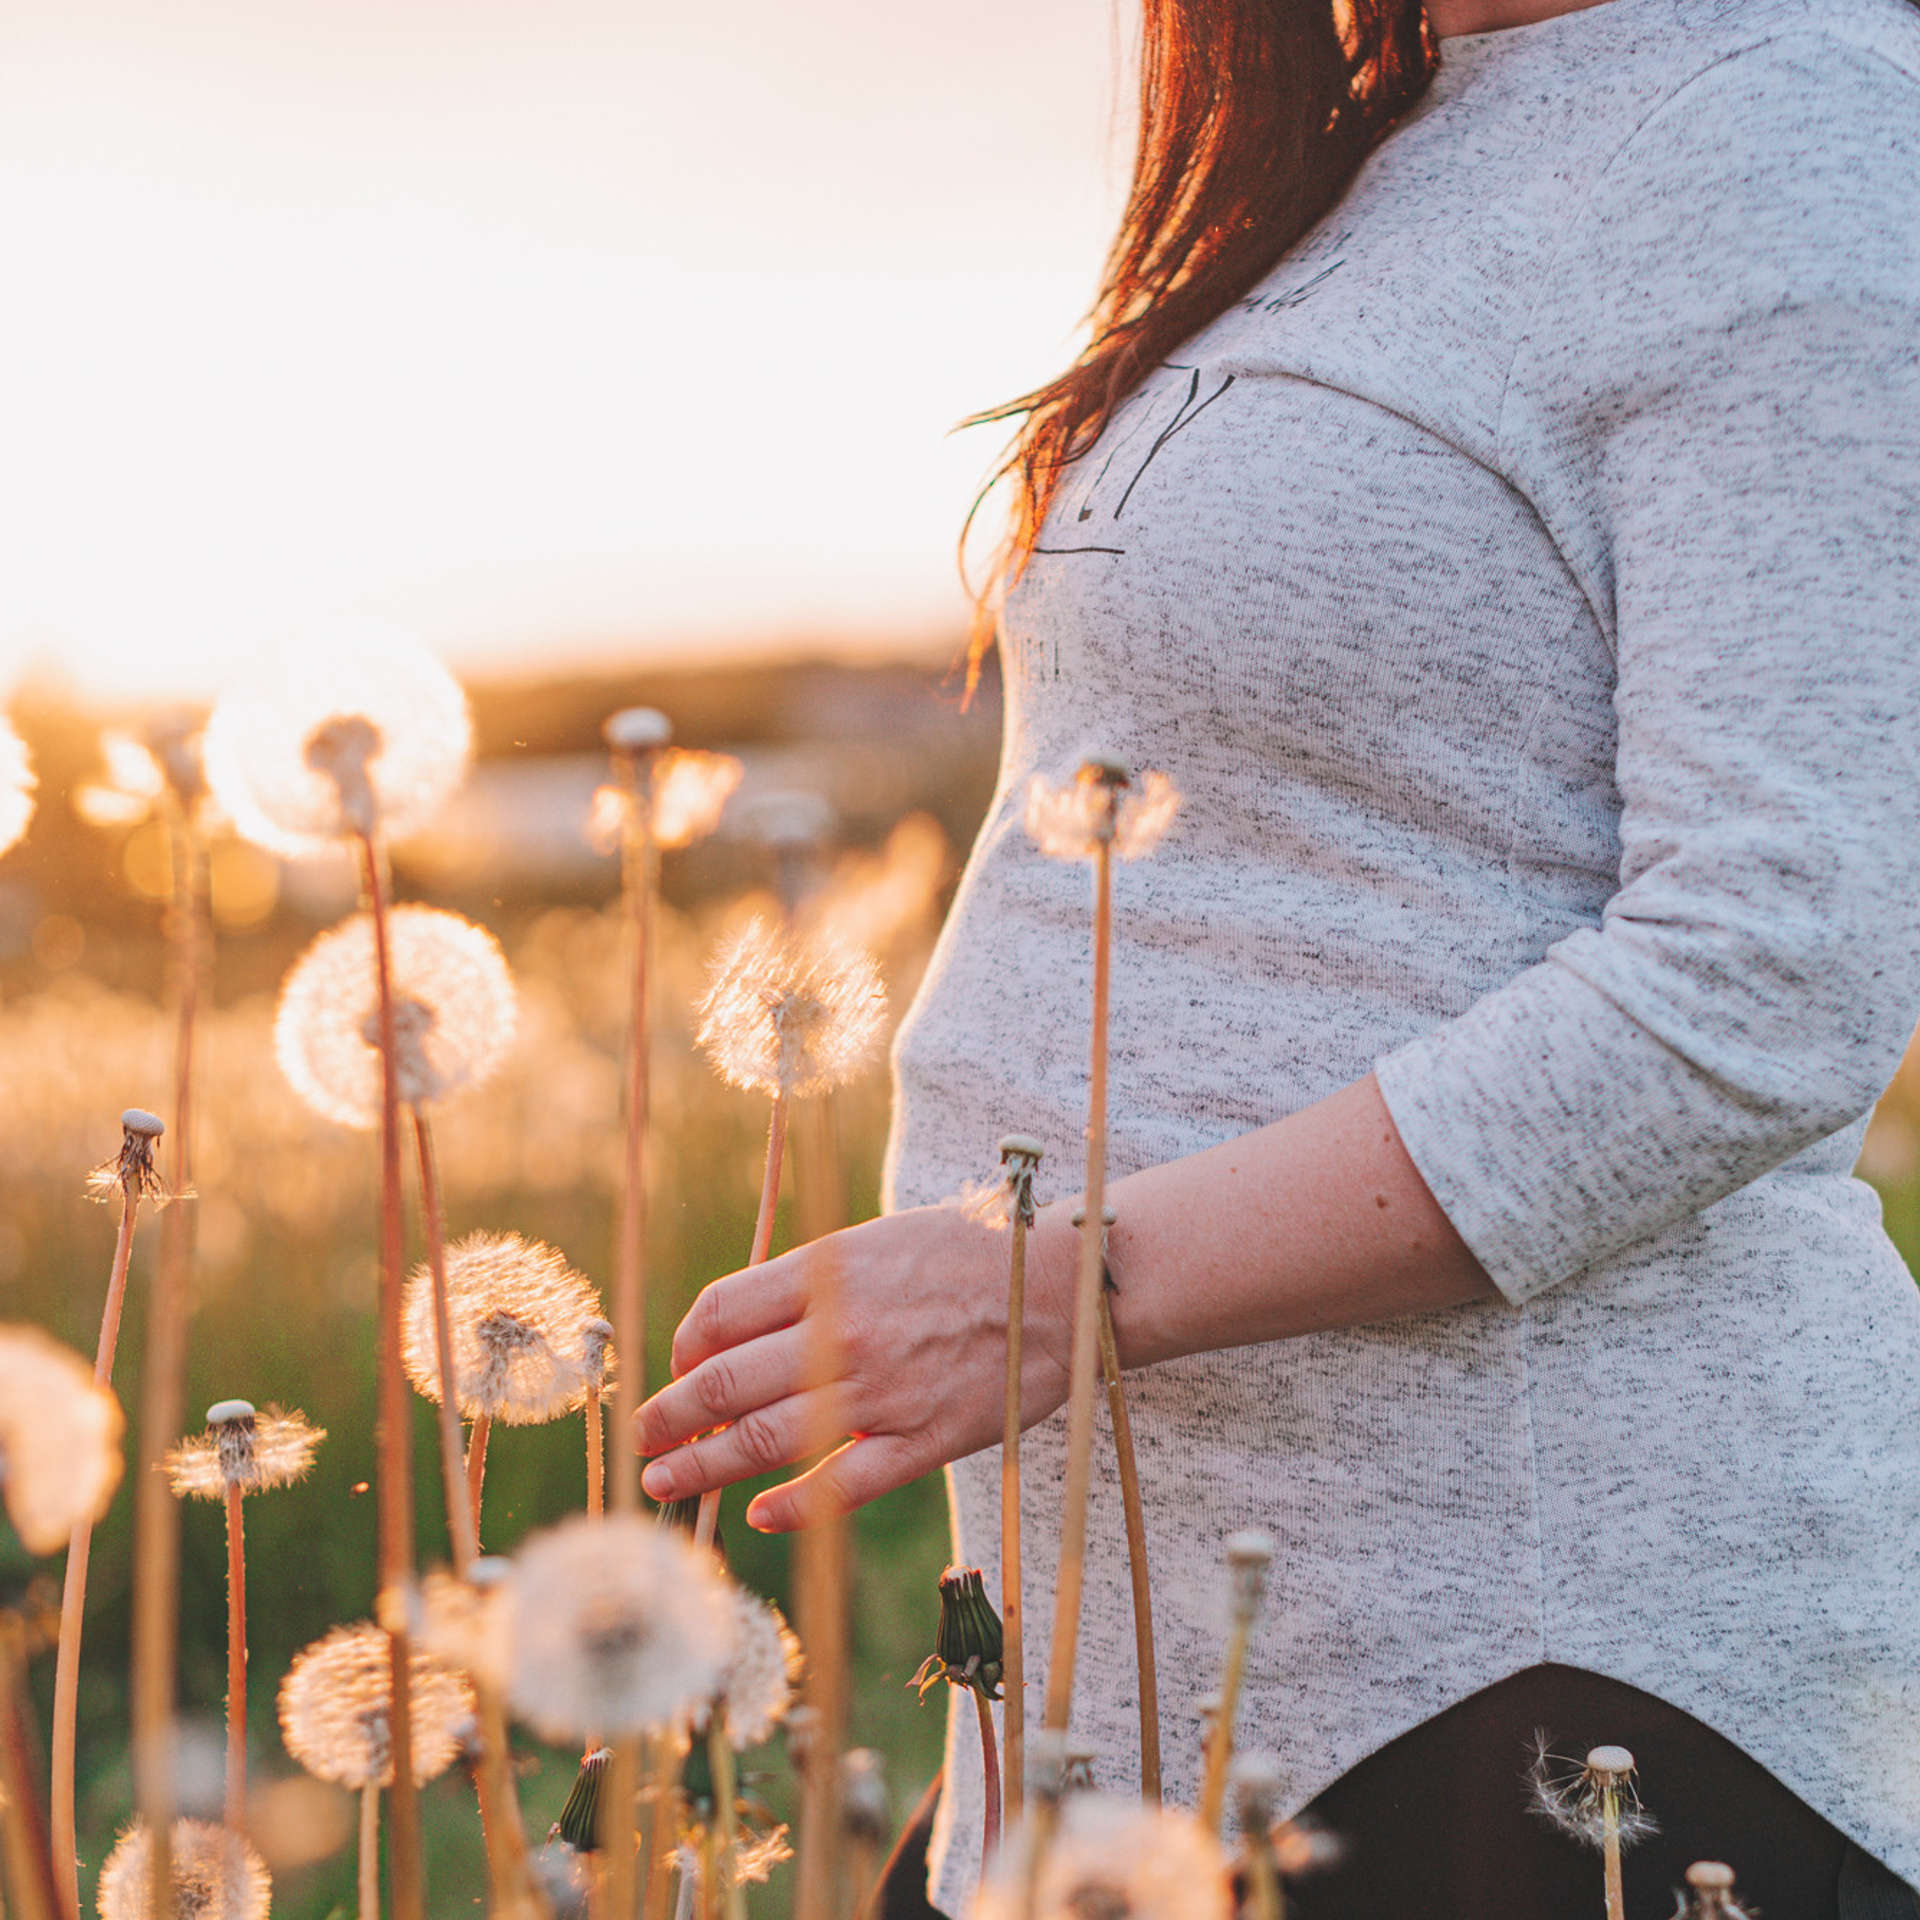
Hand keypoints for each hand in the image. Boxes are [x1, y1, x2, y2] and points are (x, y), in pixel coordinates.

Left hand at [633, 1201, 1078, 1530]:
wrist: (1065, 1286)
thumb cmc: (972, 1252)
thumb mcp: (878, 1240)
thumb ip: (812, 1282)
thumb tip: (742, 1330)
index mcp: (827, 1272)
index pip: (717, 1314)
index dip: (682, 1348)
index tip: (678, 1368)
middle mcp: (840, 1331)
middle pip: (722, 1383)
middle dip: (669, 1417)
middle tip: (645, 1438)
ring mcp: (880, 1391)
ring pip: (762, 1441)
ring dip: (701, 1467)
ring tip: (668, 1482)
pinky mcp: (922, 1439)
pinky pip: (838, 1485)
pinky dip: (788, 1506)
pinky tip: (757, 1514)